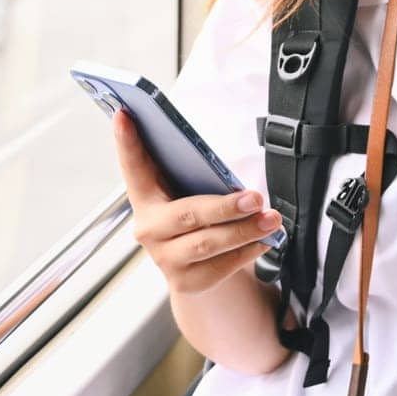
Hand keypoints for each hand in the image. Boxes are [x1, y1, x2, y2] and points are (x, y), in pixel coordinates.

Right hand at [112, 109, 281, 294]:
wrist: (195, 270)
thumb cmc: (196, 218)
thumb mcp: (192, 194)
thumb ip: (199, 181)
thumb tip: (233, 180)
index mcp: (146, 198)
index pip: (133, 166)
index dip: (127, 141)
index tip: (125, 113)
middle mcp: (149, 229)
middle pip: (188, 214)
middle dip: (225, 206)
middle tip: (255, 197)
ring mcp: (165, 258)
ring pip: (208, 244)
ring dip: (244, 230)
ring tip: (271, 220)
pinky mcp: (185, 282)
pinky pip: (221, 266)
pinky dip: (246, 252)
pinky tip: (264, 241)